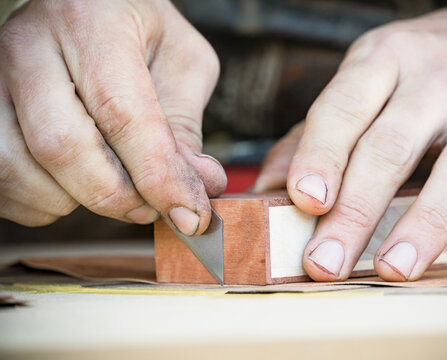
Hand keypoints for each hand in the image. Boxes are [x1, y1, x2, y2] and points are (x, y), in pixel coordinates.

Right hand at [0, 0, 225, 233]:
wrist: (88, 5)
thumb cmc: (140, 32)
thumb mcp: (181, 62)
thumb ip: (186, 126)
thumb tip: (200, 188)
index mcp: (90, 24)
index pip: (121, 114)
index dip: (157, 176)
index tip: (189, 213)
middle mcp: (29, 47)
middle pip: (62, 148)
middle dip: (116, 197)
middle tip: (150, 207)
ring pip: (19, 171)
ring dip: (76, 201)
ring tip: (112, 187)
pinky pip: (1, 181)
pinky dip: (43, 202)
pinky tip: (75, 186)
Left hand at [254, 4, 446, 280]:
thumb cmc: (418, 71)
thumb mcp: (364, 80)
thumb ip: (314, 134)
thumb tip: (266, 191)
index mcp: (381, 63)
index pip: (343, 109)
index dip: (321, 156)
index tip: (304, 201)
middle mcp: (435, 82)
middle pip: (391, 148)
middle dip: (356, 211)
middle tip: (326, 262)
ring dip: (424, 225)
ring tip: (392, 268)